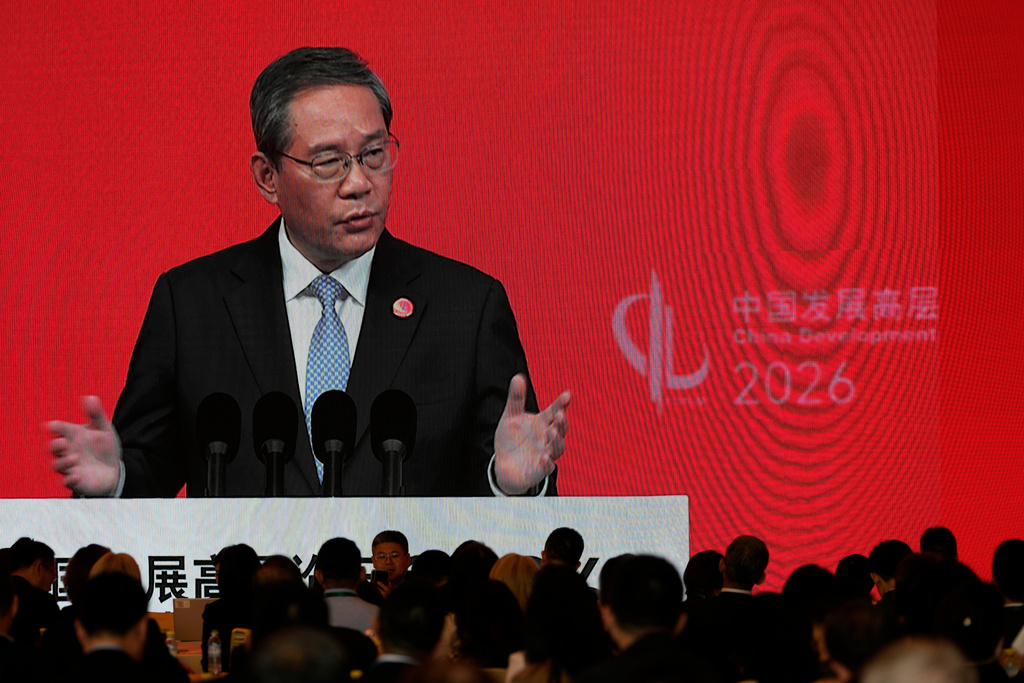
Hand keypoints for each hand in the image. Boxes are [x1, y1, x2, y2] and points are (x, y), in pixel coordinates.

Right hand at [47, 396, 122, 496]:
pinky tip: (76, 476)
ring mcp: (70, 466)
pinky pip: (67, 482)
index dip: (55, 427)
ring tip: (75, 458)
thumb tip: (90, 396)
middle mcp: (67, 450)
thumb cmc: (105, 447)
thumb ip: (96, 414)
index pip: (60, 429)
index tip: (51, 425)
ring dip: (63, 462)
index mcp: (73, 436)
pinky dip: (70, 479)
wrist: (115, 469)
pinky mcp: (75, 480)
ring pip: (57, 465)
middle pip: (54, 447)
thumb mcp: (104, 429)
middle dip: (55, 445)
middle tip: (63, 443)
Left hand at [494, 374, 569, 493]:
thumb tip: (518, 377)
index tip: (567, 394)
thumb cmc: (511, 439)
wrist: (502, 464)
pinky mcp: (538, 470)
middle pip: (560, 430)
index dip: (561, 403)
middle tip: (560, 415)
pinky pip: (546, 468)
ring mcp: (545, 454)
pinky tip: (544, 456)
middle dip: (562, 423)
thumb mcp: (511, 416)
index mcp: (542, 423)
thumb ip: (516, 398)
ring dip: (557, 441)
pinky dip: (547, 463)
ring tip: (552, 432)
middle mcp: (547, 438)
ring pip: (557, 448)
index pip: (555, 411)